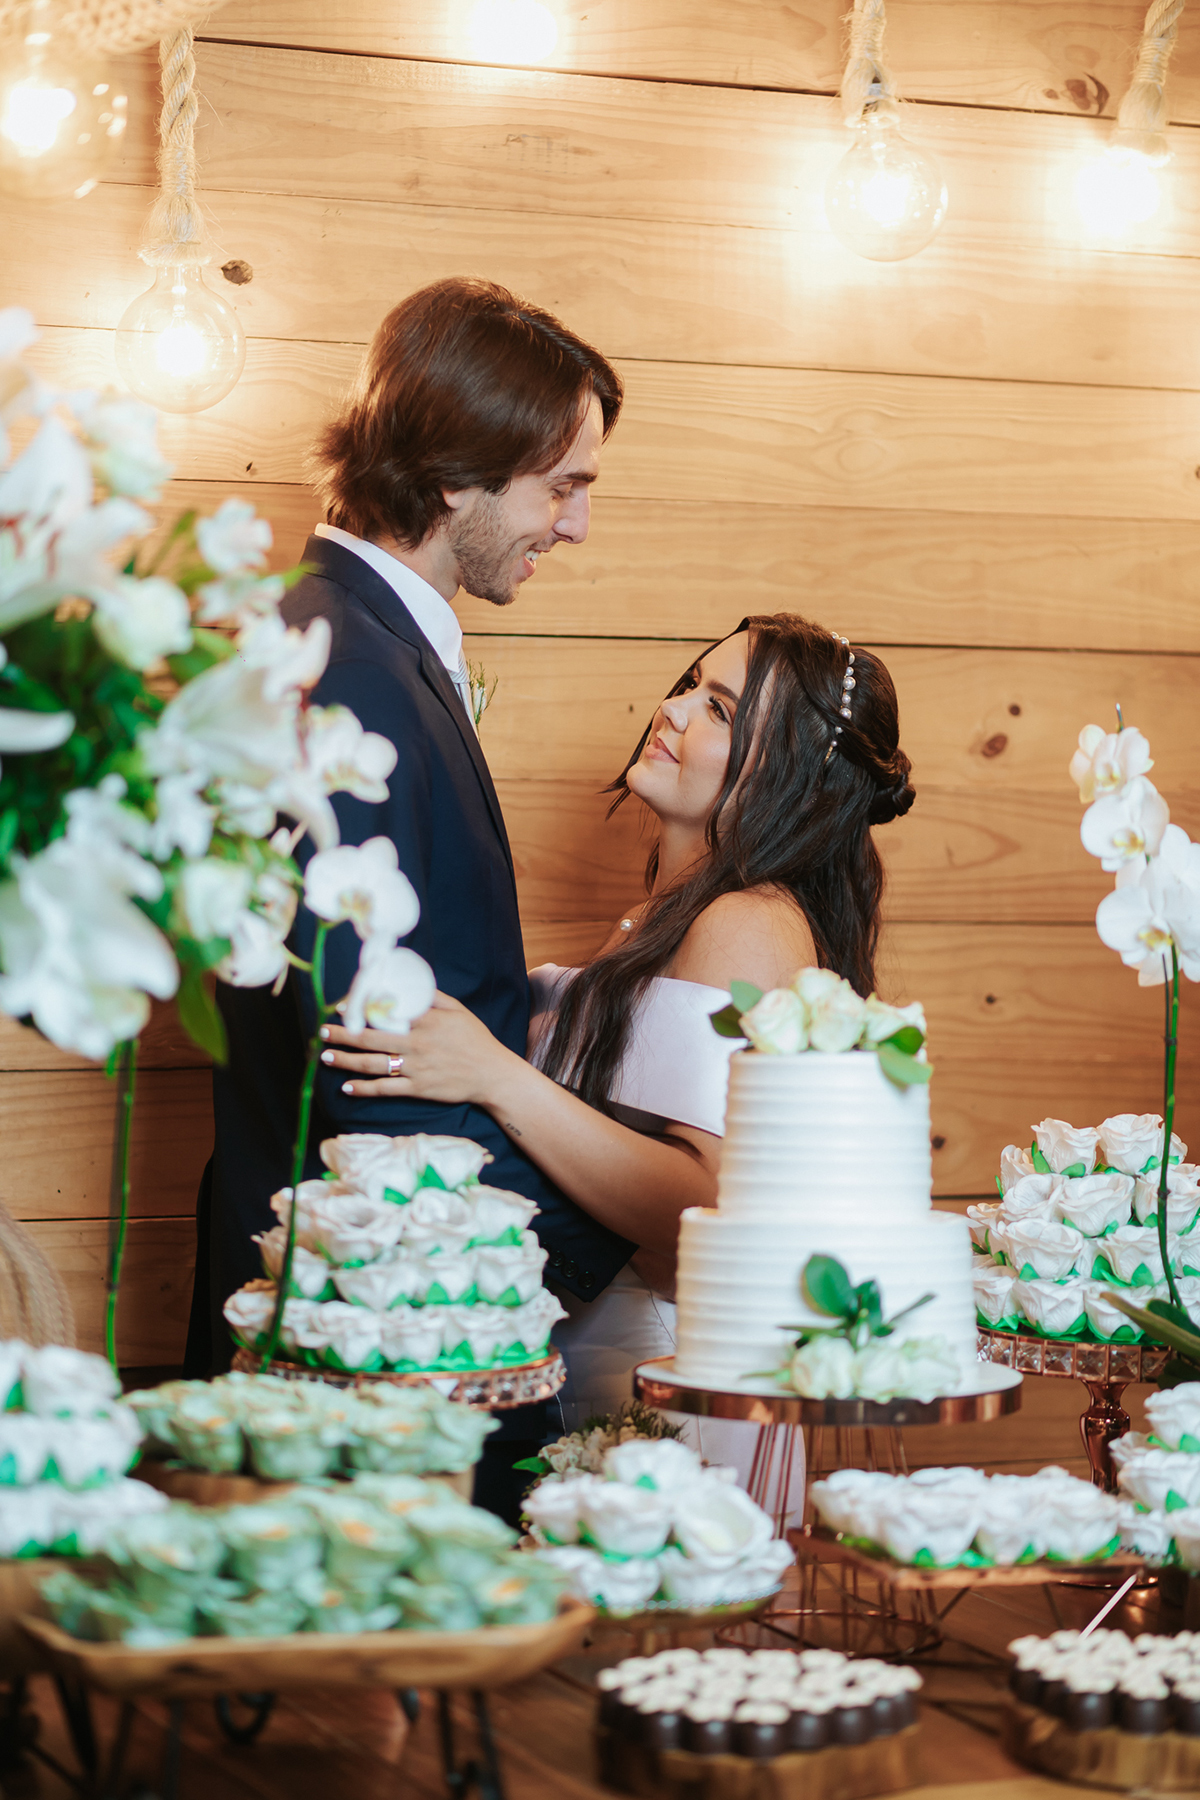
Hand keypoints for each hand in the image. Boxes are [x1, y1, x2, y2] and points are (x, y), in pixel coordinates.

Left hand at [319, 992, 519, 1105]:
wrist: (492, 1074)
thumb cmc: (475, 1039)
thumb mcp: (458, 1010)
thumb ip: (433, 997)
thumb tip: (410, 983)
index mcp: (426, 1021)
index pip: (387, 1012)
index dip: (361, 1009)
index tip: (341, 1007)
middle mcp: (417, 1043)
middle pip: (372, 1038)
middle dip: (343, 1034)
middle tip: (323, 1031)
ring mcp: (416, 1067)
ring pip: (373, 1064)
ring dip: (346, 1060)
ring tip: (326, 1056)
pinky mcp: (418, 1088)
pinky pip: (385, 1088)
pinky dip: (364, 1088)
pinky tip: (346, 1087)